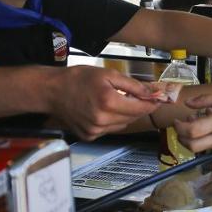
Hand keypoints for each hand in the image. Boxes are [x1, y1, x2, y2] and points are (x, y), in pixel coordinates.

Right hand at [47, 67, 161, 138]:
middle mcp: (102, 120)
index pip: (140, 108)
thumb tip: (152, 93)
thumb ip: (132, 85)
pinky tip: (105, 110)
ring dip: (126, 115)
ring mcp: (95, 131)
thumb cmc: (78, 78)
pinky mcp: (88, 136)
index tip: (159, 99)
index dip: (151, 104)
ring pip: (122, 125)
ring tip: (119, 101)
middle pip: (132, 118)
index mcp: (108, 102)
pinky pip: (109, 130)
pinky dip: (112, 121)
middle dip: (139, 108)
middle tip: (142, 98)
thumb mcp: (107, 74)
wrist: (52, 91)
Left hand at [174, 91, 211, 151]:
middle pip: (192, 146)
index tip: (177, 119)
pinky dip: (203, 138)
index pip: (192, 131)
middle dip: (181, 138)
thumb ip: (205, 100)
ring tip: (195, 123)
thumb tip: (187, 103)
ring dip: (191, 138)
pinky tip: (208, 125)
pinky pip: (210, 146)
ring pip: (200, 149)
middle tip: (180, 126)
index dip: (180, 127)